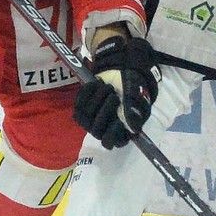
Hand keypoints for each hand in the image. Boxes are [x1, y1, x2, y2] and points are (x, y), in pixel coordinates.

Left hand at [73, 35, 159, 149]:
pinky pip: (78, 104)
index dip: (112, 133)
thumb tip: (133, 128)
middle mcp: (104, 129)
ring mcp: (90, 120)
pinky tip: (96, 84)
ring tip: (108, 87)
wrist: (120, 72)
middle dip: (105, 110)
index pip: (111, 142)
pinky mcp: (81, 109)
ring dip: (97, 98)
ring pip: (86, 117)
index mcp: (121, 132)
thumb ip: (134, 112)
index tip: (118, 119)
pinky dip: (87, 92)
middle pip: (96, 130)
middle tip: (114, 95)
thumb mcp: (137, 97)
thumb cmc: (133, 87)